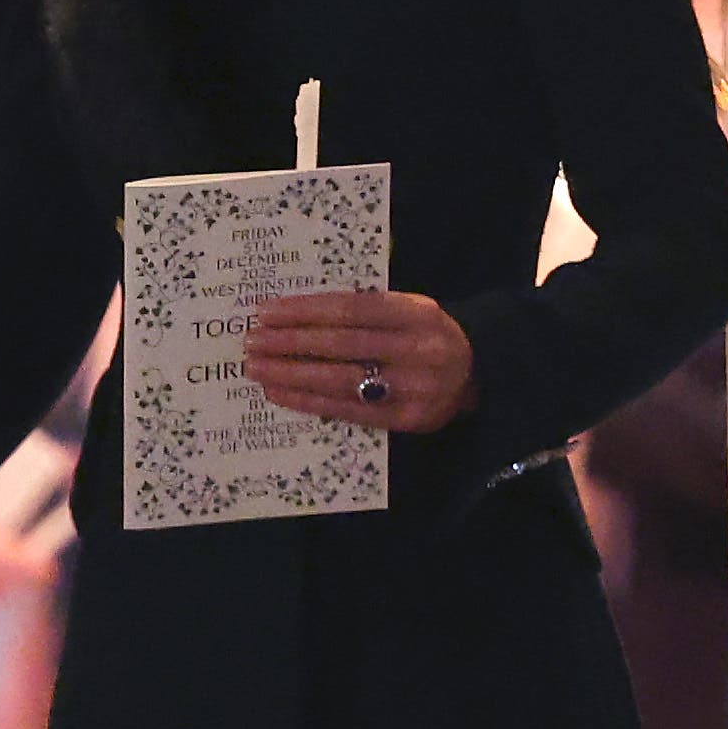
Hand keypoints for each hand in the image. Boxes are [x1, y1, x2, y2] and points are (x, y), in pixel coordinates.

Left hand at [245, 290, 477, 433]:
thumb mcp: (405, 307)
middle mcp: (418, 351)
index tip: (265, 312)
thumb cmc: (422, 332)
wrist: (476, 370)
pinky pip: (349, 411)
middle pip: (341, 346)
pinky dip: (309, 402)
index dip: (304, 311)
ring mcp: (414, 389)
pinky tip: (280, 393)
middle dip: (290, 343)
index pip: (350, 310)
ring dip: (291, 375)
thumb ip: (361, 308)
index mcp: (415, 314)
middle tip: (251, 341)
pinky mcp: (408, 421)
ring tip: (256, 368)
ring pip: (341, 381)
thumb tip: (291, 313)